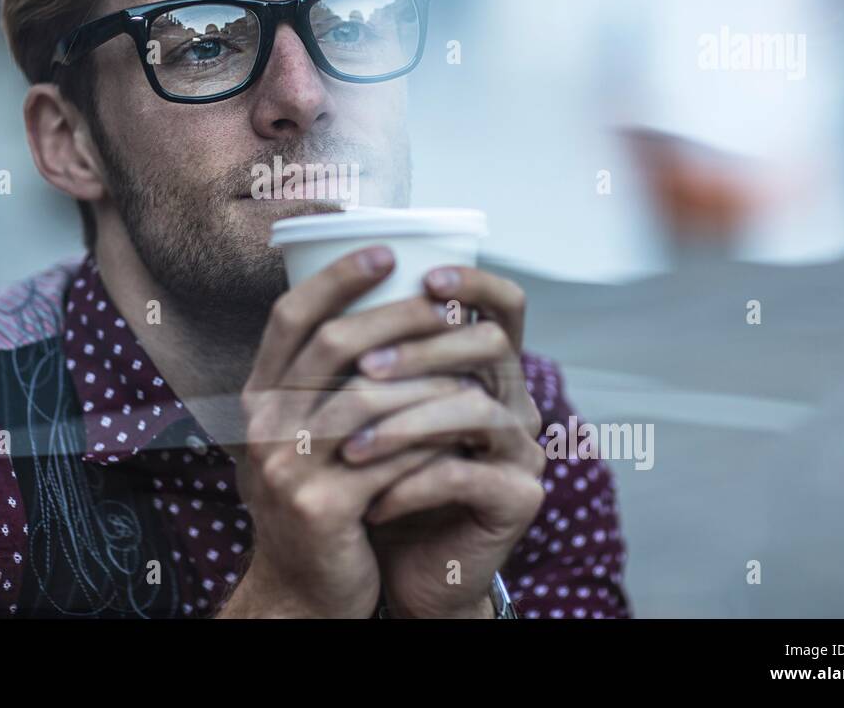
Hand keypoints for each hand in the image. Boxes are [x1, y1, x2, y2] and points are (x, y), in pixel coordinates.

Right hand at [219, 245, 468, 617]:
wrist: (301, 593)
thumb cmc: (319, 502)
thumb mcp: (299, 438)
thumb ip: (319, 387)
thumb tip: (373, 313)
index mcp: (257, 399)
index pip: (289, 317)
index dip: (336, 278)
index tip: (386, 251)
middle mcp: (262, 426)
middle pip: (330, 346)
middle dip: (394, 313)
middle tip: (445, 298)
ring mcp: (287, 468)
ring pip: (366, 398)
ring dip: (425, 371)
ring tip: (469, 355)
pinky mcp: (323, 508)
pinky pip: (390, 456)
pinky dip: (431, 433)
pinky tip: (466, 419)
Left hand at [340, 266, 546, 617]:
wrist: (396, 567)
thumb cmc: (375, 478)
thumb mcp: (366, 412)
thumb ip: (365, 360)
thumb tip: (320, 297)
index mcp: (484, 369)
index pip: (504, 304)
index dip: (473, 281)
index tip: (422, 276)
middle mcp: (514, 400)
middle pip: (491, 344)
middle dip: (421, 348)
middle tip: (364, 368)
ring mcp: (522, 449)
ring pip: (476, 407)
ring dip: (405, 420)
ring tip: (350, 447)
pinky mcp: (518, 499)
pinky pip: (465, 476)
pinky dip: (410, 483)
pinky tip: (370, 500)